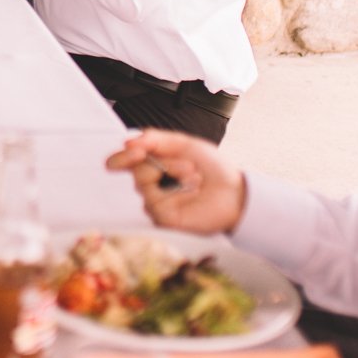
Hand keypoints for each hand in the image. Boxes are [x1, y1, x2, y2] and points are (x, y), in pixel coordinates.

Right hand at [106, 129, 246, 233]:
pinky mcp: (163, 218)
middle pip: (136, 172)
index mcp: (152, 163)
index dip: (121, 157)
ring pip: (145, 187)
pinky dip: (177, 194)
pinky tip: (192, 195)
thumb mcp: (185, 144)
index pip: (121, 161)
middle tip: (188, 166)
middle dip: (165, 164)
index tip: (134, 150)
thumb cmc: (213, 169)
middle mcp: (151, 183)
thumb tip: (128, 141)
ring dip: (174, 176)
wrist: (236, 192)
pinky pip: (156, 204)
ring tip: (195, 179)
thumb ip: (155, 139)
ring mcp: (156, 202)